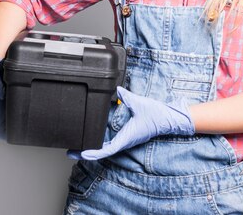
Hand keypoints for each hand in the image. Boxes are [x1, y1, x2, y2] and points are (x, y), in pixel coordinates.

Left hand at [68, 86, 194, 160]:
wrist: (170, 119)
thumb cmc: (157, 115)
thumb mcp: (140, 103)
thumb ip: (126, 96)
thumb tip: (116, 89)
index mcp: (127, 137)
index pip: (106, 150)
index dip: (92, 153)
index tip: (81, 153)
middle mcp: (125, 141)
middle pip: (103, 151)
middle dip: (87, 153)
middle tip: (72, 151)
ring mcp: (127, 139)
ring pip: (107, 148)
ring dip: (94, 148)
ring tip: (79, 146)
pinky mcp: (129, 135)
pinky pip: (113, 142)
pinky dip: (102, 143)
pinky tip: (95, 137)